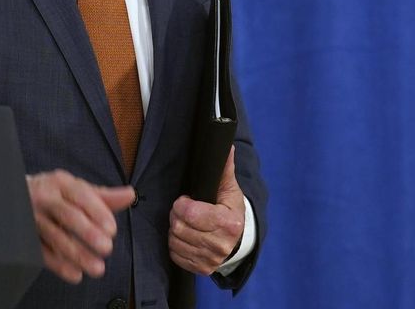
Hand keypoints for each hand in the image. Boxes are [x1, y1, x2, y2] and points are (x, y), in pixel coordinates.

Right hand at [27, 169, 134, 283]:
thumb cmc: (55, 194)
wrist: (16, 197)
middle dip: (87, 233)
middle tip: (106, 248)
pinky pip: (42, 252)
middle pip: (67, 215)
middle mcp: (45, 198)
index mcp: (61, 183)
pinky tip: (75, 274)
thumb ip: (104, 196)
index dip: (97, 211)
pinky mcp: (26, 237)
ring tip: (98, 268)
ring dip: (76, 254)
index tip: (112, 229)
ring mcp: (33, 218)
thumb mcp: (76, 189)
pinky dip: (58, 265)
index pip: (81, 195)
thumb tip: (130, 195)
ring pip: (55, 237)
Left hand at [168, 147, 244, 274]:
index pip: (191, 213)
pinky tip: (185, 237)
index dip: (182, 204)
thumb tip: (226, 146)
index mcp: (229, 223)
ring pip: (175, 241)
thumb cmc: (229, 210)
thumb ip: (223, 168)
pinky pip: (176, 255)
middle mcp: (221, 245)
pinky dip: (176, 245)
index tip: (186, 200)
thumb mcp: (228, 189)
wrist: (239, 240)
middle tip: (183, 210)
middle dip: (176, 215)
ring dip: (175, 229)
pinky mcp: (202, 269)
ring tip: (185, 223)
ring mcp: (212, 259)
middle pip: (179, 227)